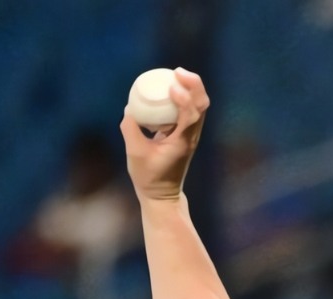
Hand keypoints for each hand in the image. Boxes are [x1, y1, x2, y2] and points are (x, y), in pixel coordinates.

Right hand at [120, 67, 209, 201]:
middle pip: (202, 106)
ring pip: (200, 107)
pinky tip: (172, 87)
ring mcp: (191, 135)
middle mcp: (192, 136)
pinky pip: (190, 111)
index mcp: (183, 142)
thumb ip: (131, 129)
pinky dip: (185, 97)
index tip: (173, 85)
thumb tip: (130, 108)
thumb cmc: (148, 176)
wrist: (162, 194)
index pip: (191, 116)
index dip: (185, 98)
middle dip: (194, 85)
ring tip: (177, 73)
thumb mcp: (135, 153)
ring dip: (193, 88)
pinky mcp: (186, 134)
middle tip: (178, 71)